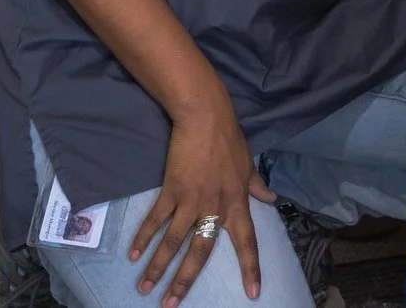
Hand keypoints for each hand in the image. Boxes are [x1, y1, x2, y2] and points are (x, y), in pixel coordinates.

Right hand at [130, 101, 275, 305]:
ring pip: (173, 242)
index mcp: (237, 203)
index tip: (253, 293)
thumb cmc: (228, 138)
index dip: (251, 268)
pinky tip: (133, 255)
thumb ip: (257, 186)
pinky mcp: (171, 190)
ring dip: (158, 267)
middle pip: (200, 252)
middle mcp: (215, 207)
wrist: (205, 117)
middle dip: (185, 282)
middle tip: (171, 306)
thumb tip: (271, 199)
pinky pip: (156, 219)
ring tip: (145, 289)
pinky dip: (144, 238)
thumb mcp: (248, 164)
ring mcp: (191, 200)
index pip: (248, 242)